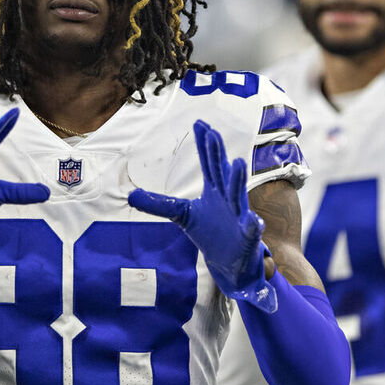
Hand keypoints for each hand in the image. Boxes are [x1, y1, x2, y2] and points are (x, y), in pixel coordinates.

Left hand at [129, 120, 276, 312]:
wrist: (228, 261)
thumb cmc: (209, 231)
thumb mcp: (182, 214)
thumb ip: (159, 204)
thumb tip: (130, 196)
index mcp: (214, 189)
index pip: (208, 163)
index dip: (204, 144)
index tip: (199, 123)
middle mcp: (227, 197)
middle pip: (221, 172)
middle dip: (217, 154)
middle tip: (213, 134)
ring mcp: (239, 215)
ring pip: (238, 196)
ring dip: (238, 179)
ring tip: (237, 163)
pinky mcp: (247, 237)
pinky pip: (251, 230)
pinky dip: (252, 225)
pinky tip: (253, 220)